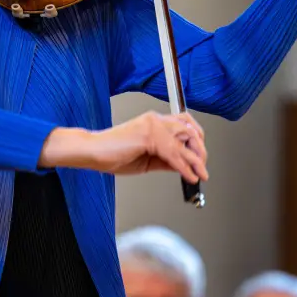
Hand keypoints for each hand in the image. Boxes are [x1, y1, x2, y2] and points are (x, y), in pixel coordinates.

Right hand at [38, 112, 208, 183]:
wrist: (93, 152)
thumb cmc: (112, 154)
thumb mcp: (148, 160)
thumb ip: (166, 160)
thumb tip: (184, 166)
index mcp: (153, 121)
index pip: (184, 124)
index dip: (196, 140)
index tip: (200, 156)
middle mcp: (155, 120)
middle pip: (189, 130)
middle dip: (200, 150)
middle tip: (203, 167)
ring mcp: (152, 126)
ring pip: (184, 142)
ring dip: (196, 160)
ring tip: (200, 174)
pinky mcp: (149, 136)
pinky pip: (173, 153)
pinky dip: (184, 167)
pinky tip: (189, 176)